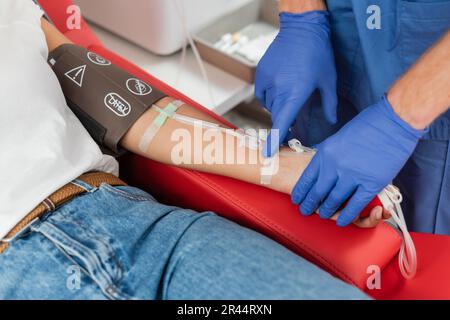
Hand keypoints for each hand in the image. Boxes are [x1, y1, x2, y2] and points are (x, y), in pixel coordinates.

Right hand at [255, 11, 337, 156]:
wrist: (301, 28)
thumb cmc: (318, 54)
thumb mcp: (328, 80)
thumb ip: (329, 104)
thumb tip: (331, 121)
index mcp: (296, 93)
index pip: (282, 122)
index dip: (275, 140)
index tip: (268, 154)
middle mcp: (279, 89)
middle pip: (277, 116)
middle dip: (284, 123)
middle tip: (295, 127)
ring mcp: (267, 81)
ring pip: (270, 105)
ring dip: (280, 107)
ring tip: (292, 94)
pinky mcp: (260, 74)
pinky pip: (263, 94)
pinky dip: (271, 96)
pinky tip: (282, 88)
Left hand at [292, 95, 424, 226]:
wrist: (393, 122)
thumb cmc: (367, 125)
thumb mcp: (338, 137)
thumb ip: (328, 154)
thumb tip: (319, 163)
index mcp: (325, 153)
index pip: (307, 178)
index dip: (301, 192)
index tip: (297, 200)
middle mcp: (335, 166)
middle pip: (317, 192)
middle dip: (309, 205)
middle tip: (305, 211)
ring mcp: (352, 176)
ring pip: (334, 201)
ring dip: (327, 211)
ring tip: (323, 215)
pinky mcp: (371, 184)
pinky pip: (355, 205)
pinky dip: (347, 216)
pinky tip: (342, 221)